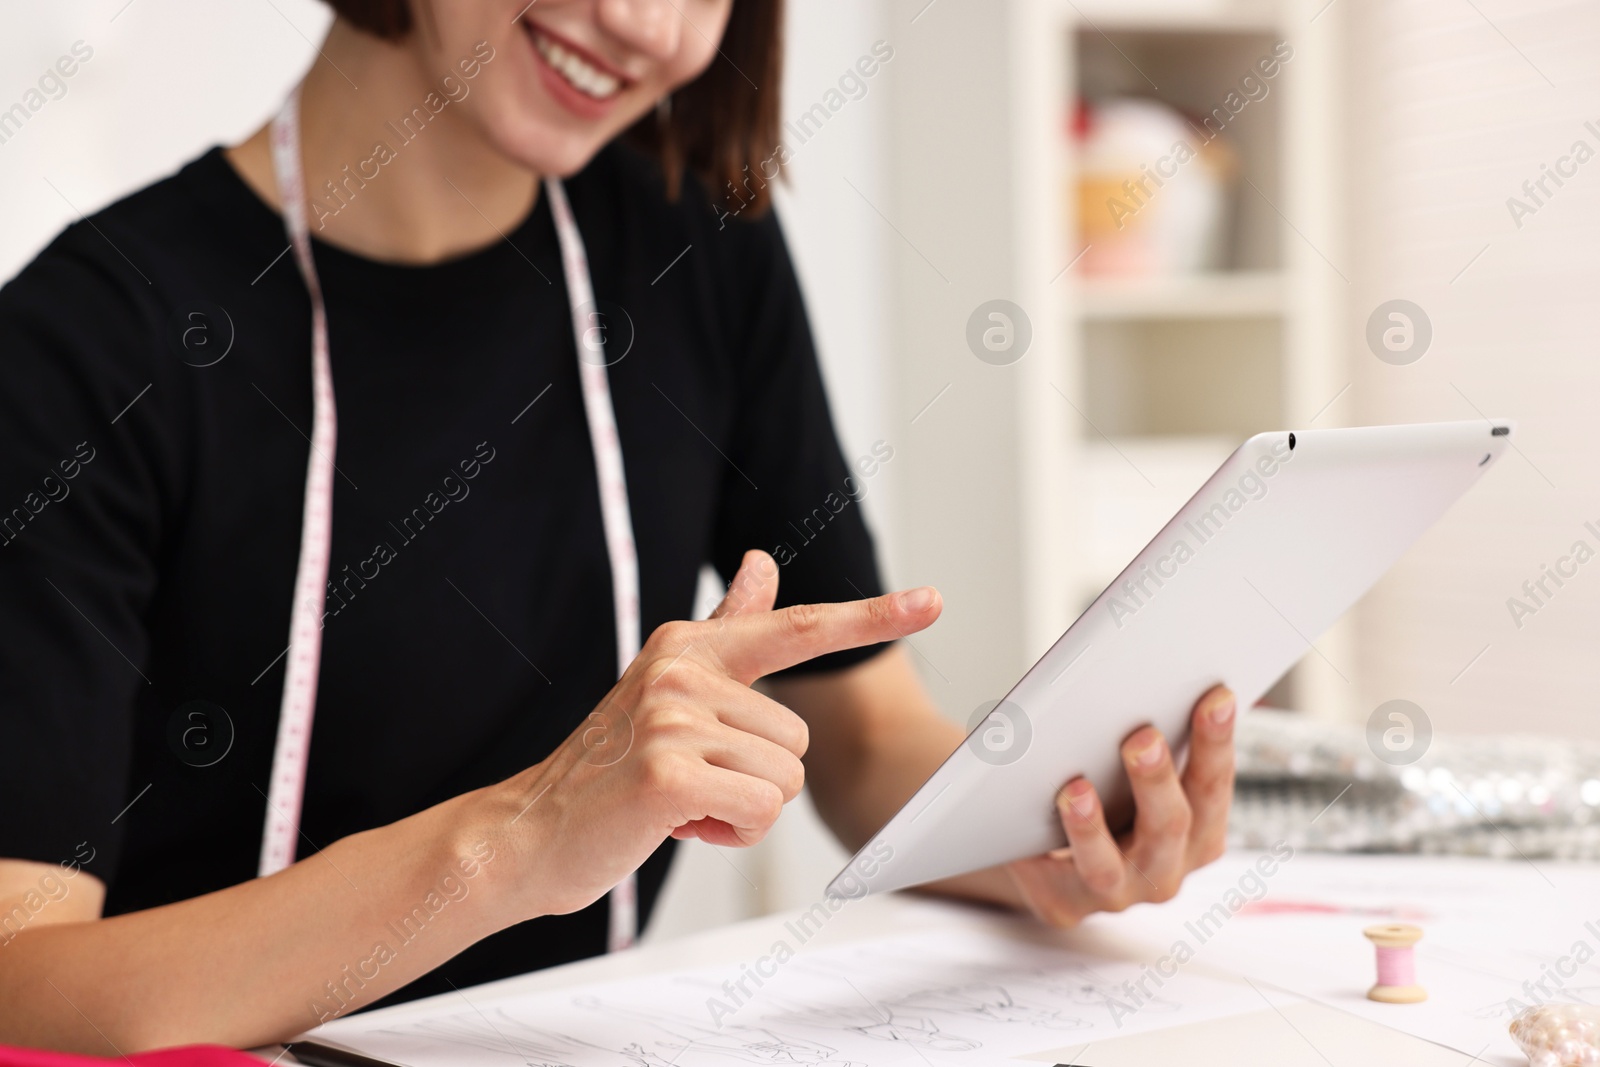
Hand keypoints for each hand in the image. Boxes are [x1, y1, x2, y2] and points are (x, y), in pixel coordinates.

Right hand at [490, 550, 941, 916]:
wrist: (530, 832)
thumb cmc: (610, 769)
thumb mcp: (669, 690)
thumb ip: (726, 628)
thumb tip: (762, 562)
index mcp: (690, 646)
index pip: (796, 627)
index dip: (872, 616)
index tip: (933, 601)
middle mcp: (681, 669)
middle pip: (798, 739)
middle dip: (755, 779)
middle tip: (689, 782)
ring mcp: (671, 718)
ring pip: (783, 779)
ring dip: (741, 810)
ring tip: (679, 801)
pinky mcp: (668, 772)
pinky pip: (759, 811)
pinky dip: (728, 833)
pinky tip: (674, 822)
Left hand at [1005, 685, 1235, 926]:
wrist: (1051, 850)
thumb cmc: (1106, 792)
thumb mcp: (1133, 767)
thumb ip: (1151, 736)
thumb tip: (1146, 678)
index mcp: (1199, 831)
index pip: (1213, 785)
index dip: (1217, 742)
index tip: (1216, 697)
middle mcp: (1167, 868)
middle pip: (1170, 827)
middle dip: (1157, 780)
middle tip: (1142, 737)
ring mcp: (1118, 894)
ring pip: (1108, 868)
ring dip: (1092, 827)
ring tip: (1075, 788)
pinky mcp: (1066, 905)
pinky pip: (1054, 881)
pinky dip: (1038, 853)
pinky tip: (1028, 822)